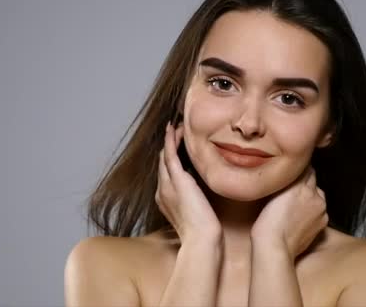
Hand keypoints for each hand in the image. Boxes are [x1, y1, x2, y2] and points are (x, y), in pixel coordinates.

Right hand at [155, 122, 221, 243]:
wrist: (200, 239)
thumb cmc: (203, 232)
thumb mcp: (197, 212)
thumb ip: (195, 200)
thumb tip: (202, 192)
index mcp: (166, 198)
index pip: (166, 173)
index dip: (171, 158)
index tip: (179, 146)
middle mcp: (162, 190)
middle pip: (162, 163)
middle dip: (168, 146)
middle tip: (176, 130)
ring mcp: (167, 185)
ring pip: (164, 156)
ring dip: (169, 140)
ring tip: (175, 127)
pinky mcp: (176, 180)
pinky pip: (170, 155)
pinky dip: (171, 141)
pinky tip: (173, 130)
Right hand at [250, 167, 327, 259]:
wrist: (275, 246)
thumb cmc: (268, 221)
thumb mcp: (274, 193)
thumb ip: (287, 179)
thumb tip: (294, 170)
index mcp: (302, 185)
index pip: (307, 169)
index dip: (298, 170)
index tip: (290, 172)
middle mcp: (316, 195)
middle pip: (313, 182)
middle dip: (304, 184)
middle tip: (290, 191)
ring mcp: (322, 210)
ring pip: (317, 197)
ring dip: (309, 198)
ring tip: (294, 206)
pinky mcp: (323, 224)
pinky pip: (319, 211)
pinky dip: (312, 211)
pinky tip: (299, 218)